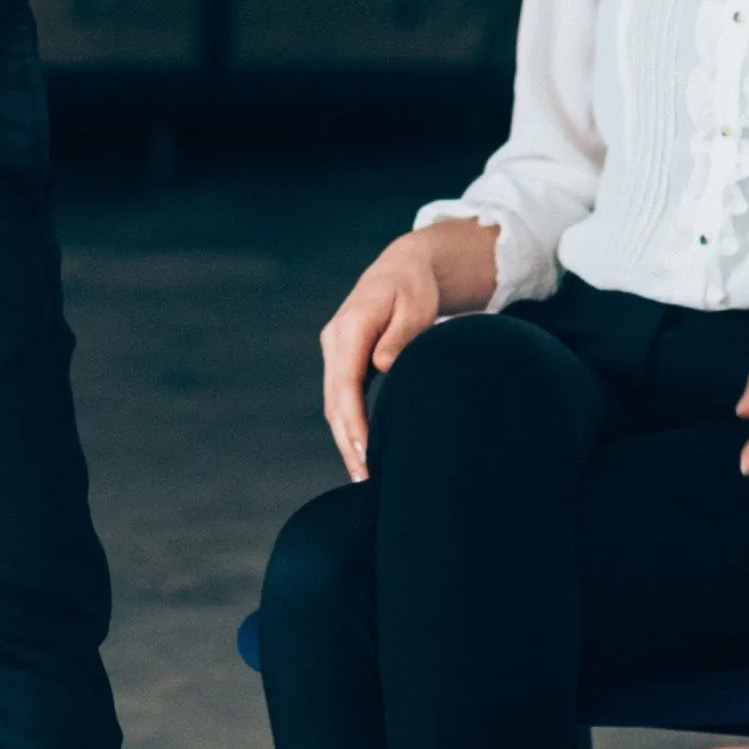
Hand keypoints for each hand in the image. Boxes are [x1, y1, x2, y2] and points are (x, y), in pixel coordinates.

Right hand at [315, 219, 500, 477]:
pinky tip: (361, 450)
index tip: (365, 451)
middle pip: (334, 401)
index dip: (353, 421)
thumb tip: (383, 366)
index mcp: (350, 327)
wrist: (401, 268)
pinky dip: (349, 425)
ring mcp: (335, 350)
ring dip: (346, 439)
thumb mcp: (414, 306)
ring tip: (362, 476)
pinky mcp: (342, 359)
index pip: (345, 384)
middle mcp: (335, 341)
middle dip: (347, 441)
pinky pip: (341, 398)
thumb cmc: (414, 288)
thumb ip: (399, 337)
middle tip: (363, 480)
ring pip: (334, 404)